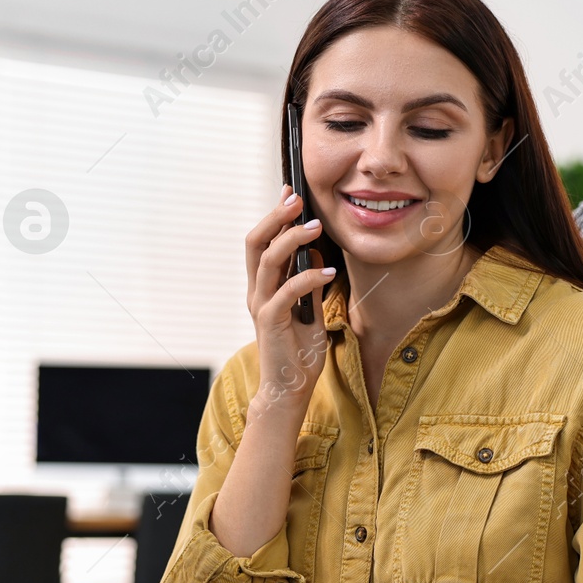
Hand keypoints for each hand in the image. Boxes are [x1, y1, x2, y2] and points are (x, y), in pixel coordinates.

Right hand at [244, 186, 334, 417]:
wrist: (289, 389)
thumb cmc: (299, 353)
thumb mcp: (310, 311)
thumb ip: (309, 284)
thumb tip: (317, 254)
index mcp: (263, 287)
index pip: (262, 242)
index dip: (273, 216)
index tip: (289, 192)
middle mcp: (257, 292)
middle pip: (255, 243)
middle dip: (275, 217)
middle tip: (296, 199)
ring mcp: (261, 306)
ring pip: (267, 260)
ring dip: (291, 239)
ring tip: (314, 226)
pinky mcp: (270, 322)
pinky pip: (286, 292)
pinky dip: (307, 277)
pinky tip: (326, 271)